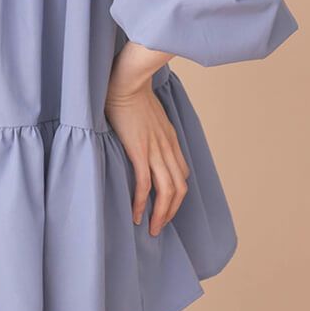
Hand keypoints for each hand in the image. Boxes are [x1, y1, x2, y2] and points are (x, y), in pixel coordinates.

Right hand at [104, 43, 189, 235]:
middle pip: (179, 189)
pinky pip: (145, 184)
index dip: (176, 196)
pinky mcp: (140, 150)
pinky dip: (142, 202)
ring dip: (161, 214)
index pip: (182, 175)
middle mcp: (168, 148)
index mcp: (171, 140)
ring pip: (167, 191)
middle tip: (158, 227)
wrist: (127, 81)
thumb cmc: (132, 94)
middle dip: (171, 212)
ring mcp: (156, 150)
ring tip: (151, 229)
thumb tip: (141, 137)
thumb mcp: (150, 115)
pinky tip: (136, 214)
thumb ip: (149, 130)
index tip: (164, 207)